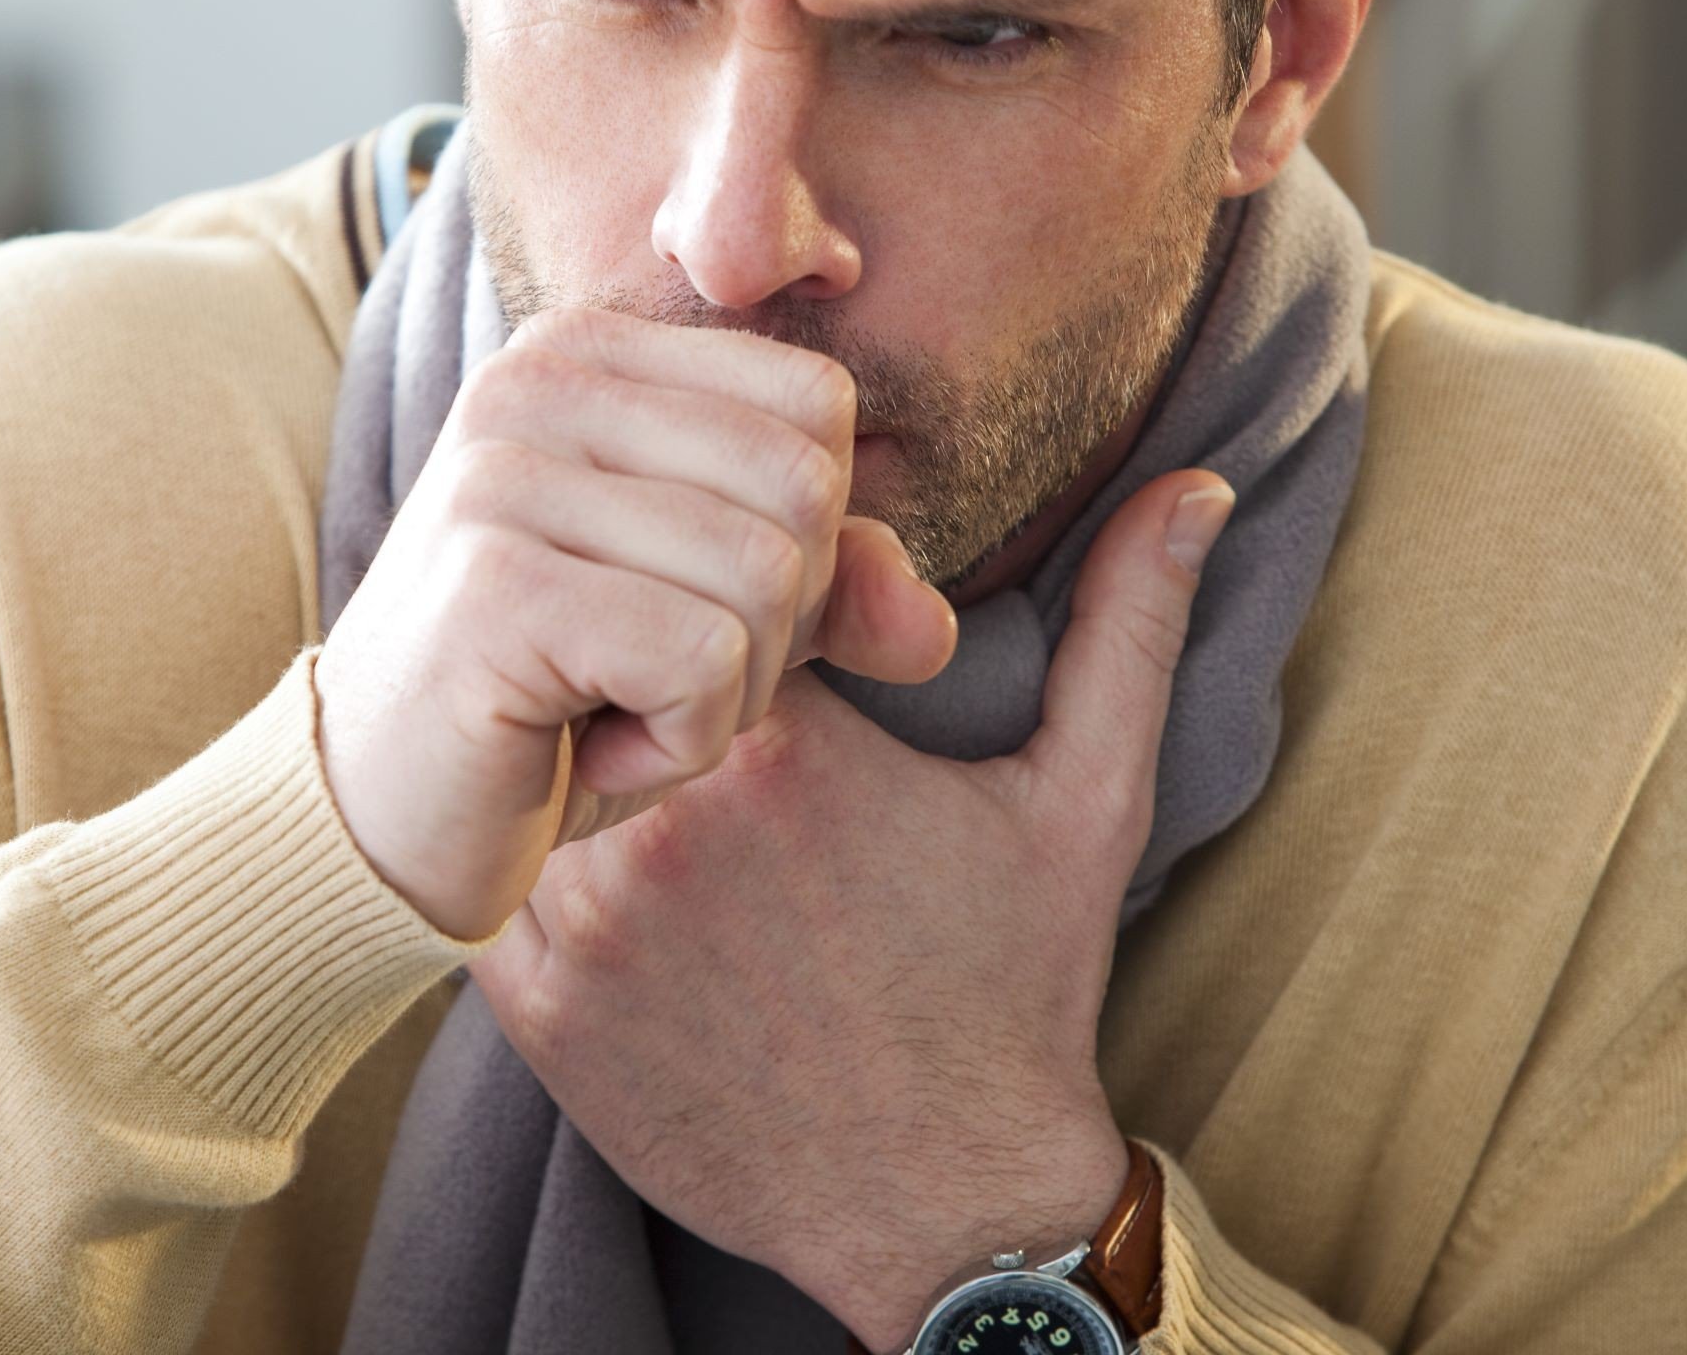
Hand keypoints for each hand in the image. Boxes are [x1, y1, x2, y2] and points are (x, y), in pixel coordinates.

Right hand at [315, 306, 958, 939]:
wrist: (372, 826)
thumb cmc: (550, 711)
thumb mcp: (717, 631)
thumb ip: (836, 593)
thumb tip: (933, 628)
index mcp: (591, 352)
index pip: (817, 405)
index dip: (803, 543)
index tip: (679, 609)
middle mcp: (537, 379)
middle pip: (806, 487)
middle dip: (771, 629)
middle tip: (645, 680)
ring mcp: (504, 473)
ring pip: (768, 579)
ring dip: (719, 699)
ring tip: (605, 713)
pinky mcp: (495, 586)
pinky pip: (704, 663)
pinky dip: (671, 746)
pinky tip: (576, 750)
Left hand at [469, 470, 1234, 1350]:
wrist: (945, 1202)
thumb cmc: (1016, 990)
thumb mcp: (1088, 799)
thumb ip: (1128, 625)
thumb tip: (1196, 485)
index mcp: (790, 744)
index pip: (709, 587)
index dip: (740, 603)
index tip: (786, 654)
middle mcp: (667, 819)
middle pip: (610, 664)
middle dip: (653, 672)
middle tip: (702, 713)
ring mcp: (588, 917)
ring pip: (535, 761)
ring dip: (580, 756)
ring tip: (643, 781)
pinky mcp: (537, 1006)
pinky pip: (490, 877)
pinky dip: (530, 858)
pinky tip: (611, 879)